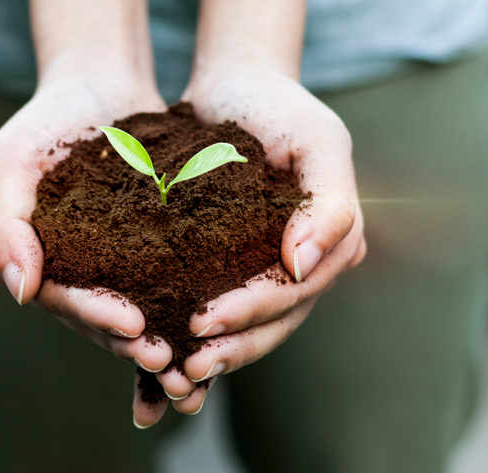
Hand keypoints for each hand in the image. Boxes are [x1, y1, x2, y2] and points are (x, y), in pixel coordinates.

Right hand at [0, 65, 177, 425]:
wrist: (101, 85)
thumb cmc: (45, 122)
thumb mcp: (10, 162)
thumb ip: (1, 225)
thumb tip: (20, 291)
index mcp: (42, 264)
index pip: (65, 301)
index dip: (96, 317)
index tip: (132, 327)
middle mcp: (81, 272)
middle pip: (105, 318)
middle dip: (135, 340)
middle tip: (169, 357)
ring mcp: (119, 262)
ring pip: (142, 308)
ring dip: (165, 333)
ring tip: (197, 351)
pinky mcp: (156, 246)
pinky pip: (172, 278)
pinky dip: (190, 299)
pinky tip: (220, 310)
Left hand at [149, 64, 366, 406]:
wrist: (235, 87)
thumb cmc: (280, 108)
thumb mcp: (318, 141)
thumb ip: (328, 204)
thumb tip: (300, 267)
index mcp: (328, 247)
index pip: (294, 294)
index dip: (253, 313)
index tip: (204, 323)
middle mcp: (300, 267)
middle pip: (270, 323)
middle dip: (230, 348)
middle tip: (185, 371)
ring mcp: (263, 269)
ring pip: (243, 326)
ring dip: (210, 355)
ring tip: (170, 378)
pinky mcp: (226, 263)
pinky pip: (211, 302)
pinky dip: (188, 331)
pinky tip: (158, 353)